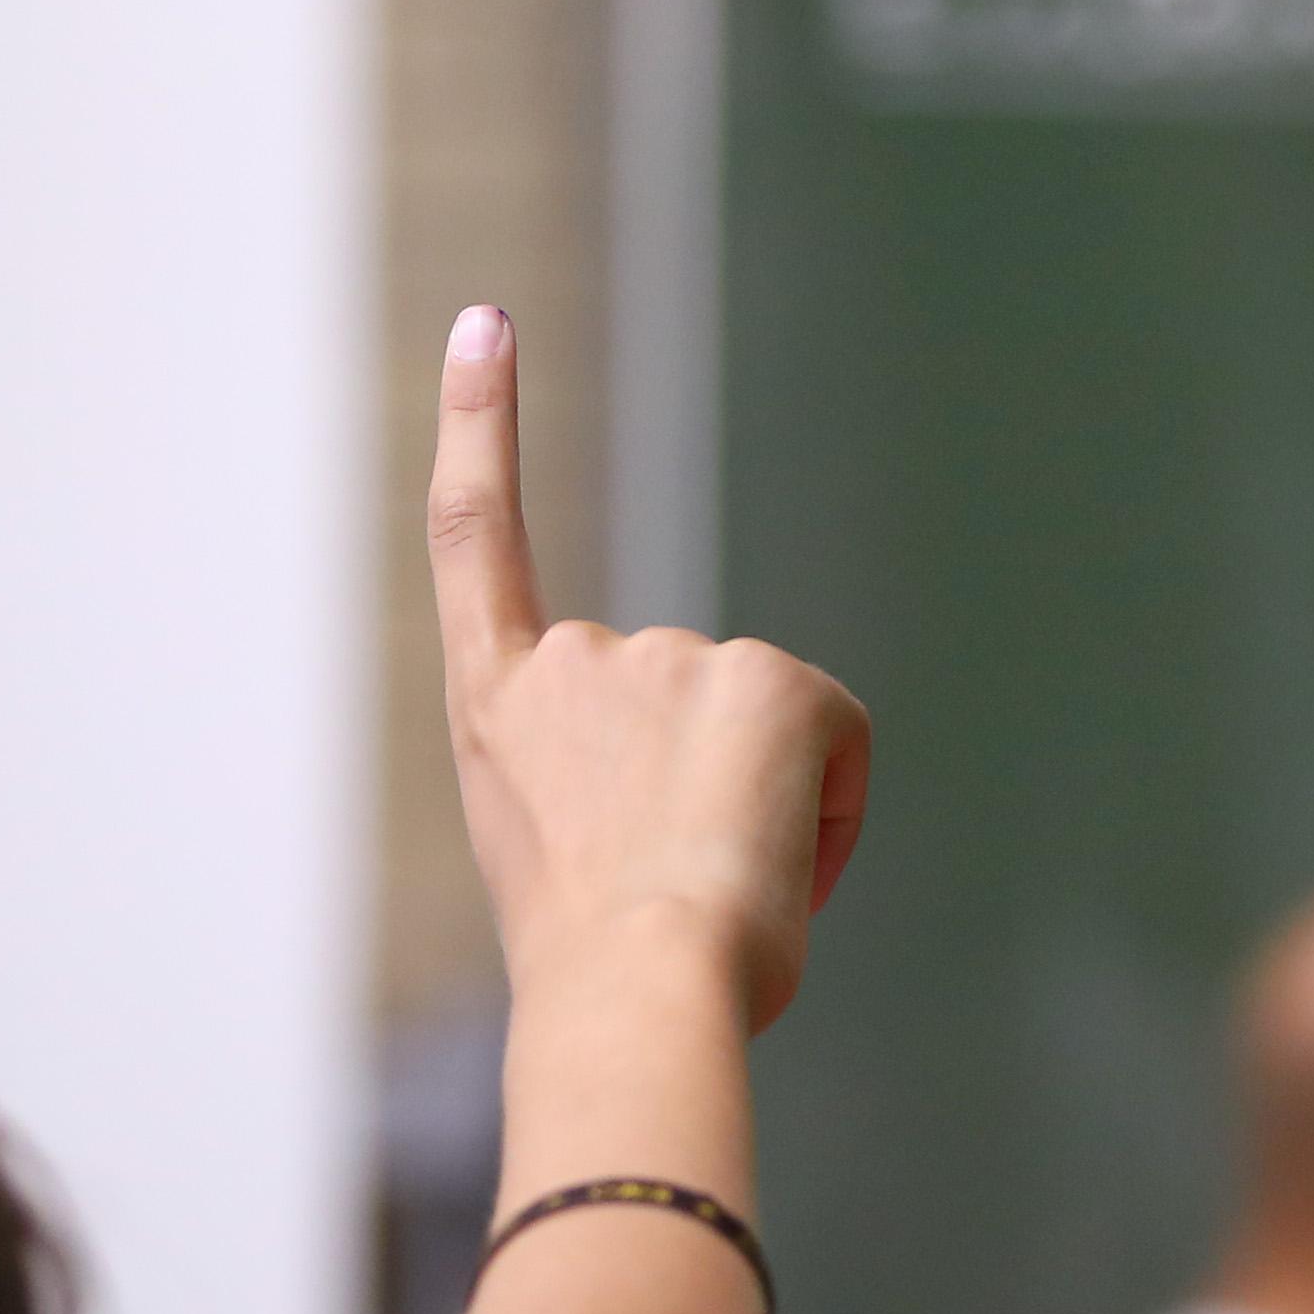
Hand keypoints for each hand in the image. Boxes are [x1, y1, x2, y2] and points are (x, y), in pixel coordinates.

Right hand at [428, 306, 869, 1032]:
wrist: (633, 990)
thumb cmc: (601, 984)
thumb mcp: (570, 876)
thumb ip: (610, 800)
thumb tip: (704, 813)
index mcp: (498, 711)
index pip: (476, 538)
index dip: (479, 426)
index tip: (486, 324)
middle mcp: (574, 661)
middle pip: (678, 707)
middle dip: (706, 797)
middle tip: (682, 898)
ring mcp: (672, 655)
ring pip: (760, 733)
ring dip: (765, 814)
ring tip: (718, 896)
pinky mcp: (773, 677)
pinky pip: (837, 744)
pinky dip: (833, 812)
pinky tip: (783, 862)